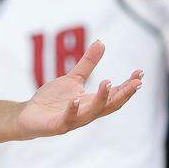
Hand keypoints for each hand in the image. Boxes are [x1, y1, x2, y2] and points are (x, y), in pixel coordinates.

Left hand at [17, 40, 142, 138]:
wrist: (28, 116)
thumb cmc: (52, 100)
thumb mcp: (73, 79)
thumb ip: (88, 64)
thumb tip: (101, 42)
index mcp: (92, 102)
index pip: (115, 95)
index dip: (128, 86)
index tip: (140, 73)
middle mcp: (86, 113)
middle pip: (110, 105)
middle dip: (124, 94)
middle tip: (136, 82)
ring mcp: (73, 121)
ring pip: (92, 113)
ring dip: (101, 98)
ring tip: (108, 82)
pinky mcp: (57, 125)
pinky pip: (67, 119)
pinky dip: (72, 110)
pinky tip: (75, 99)